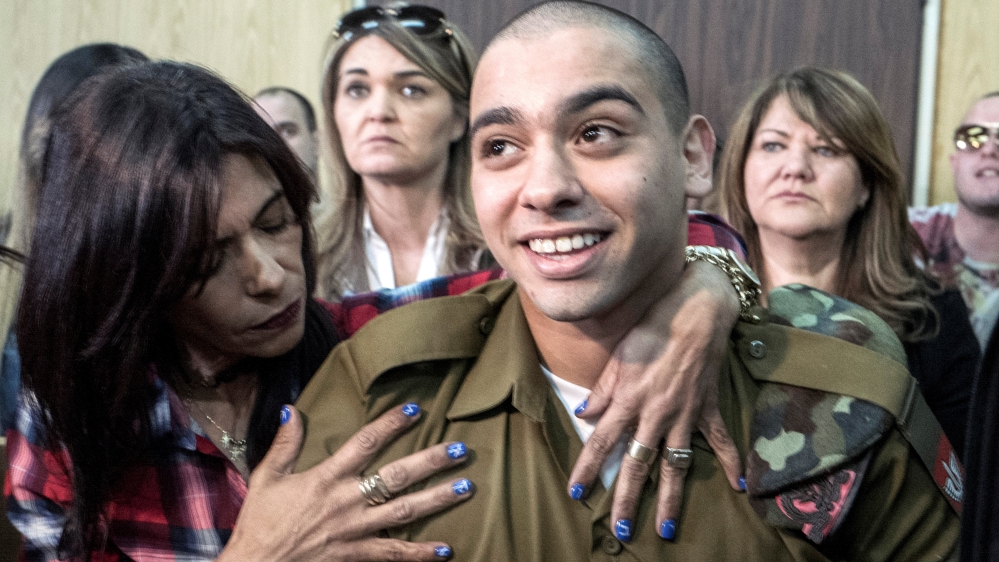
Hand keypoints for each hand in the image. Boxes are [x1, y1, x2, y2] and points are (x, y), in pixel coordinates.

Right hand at [219, 404, 472, 560]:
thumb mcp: (267, 477)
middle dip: (431, 461)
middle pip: (397, 476)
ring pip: (405, 511)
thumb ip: (285, 444)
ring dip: (438, 499)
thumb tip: (292, 409)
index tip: (414, 409)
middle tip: (460, 450)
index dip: (391, 424)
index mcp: (327, 477)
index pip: (366, 442)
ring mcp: (355, 529)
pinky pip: (394, 553)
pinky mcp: (356, 554)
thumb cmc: (260, 521)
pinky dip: (420, 553)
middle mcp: (347, 501)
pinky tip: (446, 549)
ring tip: (466, 486)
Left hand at [567, 261, 743, 540]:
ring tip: (665, 527)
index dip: (587, 469)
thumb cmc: (652, 328)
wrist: (697, 311)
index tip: (576, 494)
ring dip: (670, 498)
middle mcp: (655, 414)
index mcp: (628, 400)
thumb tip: (584, 414)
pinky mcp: (708, 408)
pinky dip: (730, 462)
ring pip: (675, 465)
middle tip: (620, 530)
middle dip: (626, 499)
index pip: (601, 442)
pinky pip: (720, 441)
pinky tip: (738, 487)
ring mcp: (685, 415)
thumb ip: (602, 389)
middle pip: (637, 465)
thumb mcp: (619, 356)